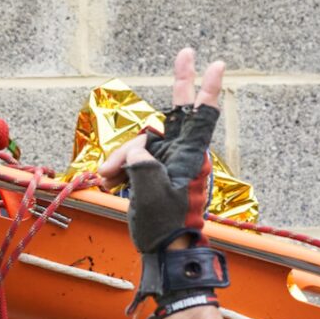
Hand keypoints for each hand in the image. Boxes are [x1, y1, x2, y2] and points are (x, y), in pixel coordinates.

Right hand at [108, 49, 228, 317]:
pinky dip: (120, 170)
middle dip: (152, 120)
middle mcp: (181, 157)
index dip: (204, 86)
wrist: (166, 257)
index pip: (200, 114)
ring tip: (108, 181)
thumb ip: (139, 160)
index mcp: (190, 156)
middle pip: (159, 128)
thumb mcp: (149, 189)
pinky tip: (110, 182)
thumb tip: (137, 151)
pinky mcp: (156, 179)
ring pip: (140, 148)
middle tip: (165, 87)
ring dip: (120, 161)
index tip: (212, 61)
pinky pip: (135, 163)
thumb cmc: (165, 227)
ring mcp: (168, 168)